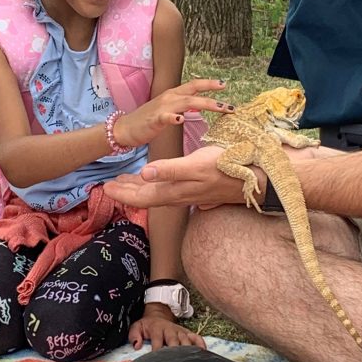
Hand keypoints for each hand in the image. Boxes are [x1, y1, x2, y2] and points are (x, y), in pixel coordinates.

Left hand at [105, 146, 260, 209]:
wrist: (256, 178)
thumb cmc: (226, 167)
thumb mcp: (196, 165)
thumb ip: (170, 170)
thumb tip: (144, 175)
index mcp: (175, 191)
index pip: (142, 196)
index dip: (123, 193)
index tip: (105, 189)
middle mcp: (180, 196)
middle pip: (147, 197)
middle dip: (127, 192)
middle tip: (108, 186)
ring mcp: (190, 194)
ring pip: (158, 194)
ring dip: (140, 189)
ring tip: (126, 181)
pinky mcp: (198, 189)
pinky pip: (170, 190)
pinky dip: (157, 186)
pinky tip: (157, 181)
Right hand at [112, 79, 229, 149]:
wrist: (125, 128)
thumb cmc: (148, 120)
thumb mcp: (168, 109)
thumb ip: (183, 105)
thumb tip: (200, 105)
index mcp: (173, 95)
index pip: (193, 85)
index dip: (209, 84)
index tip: (224, 84)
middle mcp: (169, 98)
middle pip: (194, 92)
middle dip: (214, 97)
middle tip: (230, 104)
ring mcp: (161, 108)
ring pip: (186, 102)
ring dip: (205, 104)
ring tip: (220, 108)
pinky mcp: (154, 120)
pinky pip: (165, 117)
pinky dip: (173, 117)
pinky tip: (181, 119)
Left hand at [128, 304, 204, 350]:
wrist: (158, 315)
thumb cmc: (147, 325)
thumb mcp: (137, 327)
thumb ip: (134, 335)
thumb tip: (136, 345)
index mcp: (157, 328)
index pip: (157, 339)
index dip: (157, 349)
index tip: (157, 360)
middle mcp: (171, 329)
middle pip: (174, 340)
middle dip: (175, 351)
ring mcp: (181, 331)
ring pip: (186, 340)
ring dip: (188, 350)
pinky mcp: (188, 333)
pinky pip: (197, 338)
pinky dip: (201, 345)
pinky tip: (203, 354)